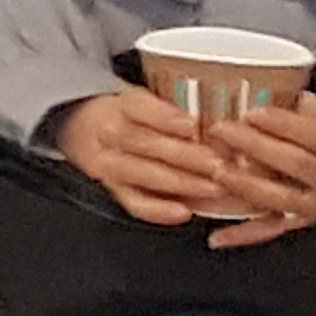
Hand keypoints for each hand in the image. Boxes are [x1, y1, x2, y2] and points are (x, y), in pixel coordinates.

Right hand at [47, 87, 229, 228]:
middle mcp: (109, 133)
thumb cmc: (137, 119)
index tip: (193, 126)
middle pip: (142, 142)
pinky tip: (185, 212)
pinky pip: (133, 202)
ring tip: (214, 189)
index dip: (164, 117)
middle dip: (184, 156)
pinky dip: (159, 210)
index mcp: (121, 105)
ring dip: (180, 182)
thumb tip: (225, 127)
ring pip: (139, 172)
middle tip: (219, 165)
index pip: (138, 106)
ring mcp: (108, 163)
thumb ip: (180, 114)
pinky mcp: (112, 189)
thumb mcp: (152, 104)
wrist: (90, 131)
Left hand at [201, 101, 315, 249]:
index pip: (315, 135)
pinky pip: (273, 231)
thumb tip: (267, 79)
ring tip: (217, 173)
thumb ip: (301, 104)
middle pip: (296, 165)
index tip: (253, 112)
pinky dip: (244, 235)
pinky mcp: (304, 222)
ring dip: (248, 188)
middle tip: (221, 131)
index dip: (284, 124)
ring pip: (284, 200)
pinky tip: (216, 237)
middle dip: (258, 148)